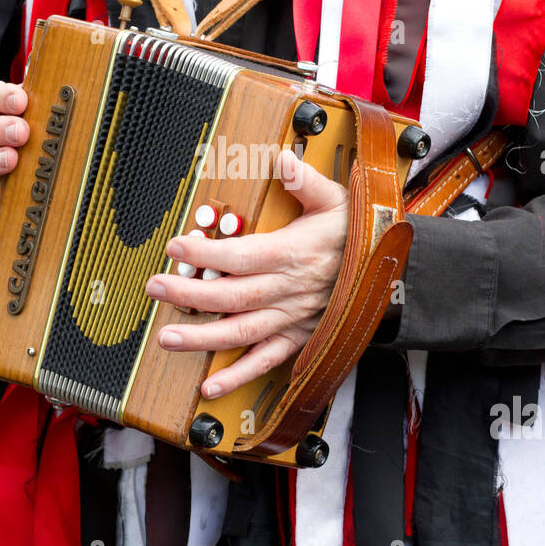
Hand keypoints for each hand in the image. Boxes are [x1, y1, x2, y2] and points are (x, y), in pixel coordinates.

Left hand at [144, 149, 348, 398]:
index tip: (176, 247)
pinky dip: (237, 376)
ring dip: (202, 338)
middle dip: (189, 294)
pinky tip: (209, 386)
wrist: (389, 273)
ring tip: (167, 338)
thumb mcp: (337, 200)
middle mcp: (287, 290)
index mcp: (292, 254)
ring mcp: (291, 318)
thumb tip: (283, 159)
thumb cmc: (358, 235)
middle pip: (232, 296)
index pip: (241, 256)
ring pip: (241, 332)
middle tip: (155, 288)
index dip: (206, 254)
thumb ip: (306, 181)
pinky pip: (265, 361)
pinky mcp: (297, 338)